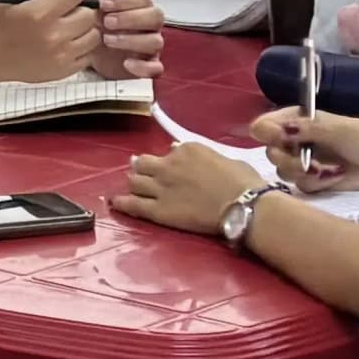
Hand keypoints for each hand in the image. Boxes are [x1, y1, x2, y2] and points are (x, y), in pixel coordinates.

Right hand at [0, 0, 100, 81]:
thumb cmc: (2, 24)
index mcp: (40, 13)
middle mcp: (54, 35)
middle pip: (88, 14)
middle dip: (78, 10)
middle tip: (64, 14)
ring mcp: (61, 56)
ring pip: (93, 35)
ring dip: (83, 30)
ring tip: (67, 29)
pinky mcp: (64, 71)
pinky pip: (89, 55)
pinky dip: (82, 48)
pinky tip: (66, 44)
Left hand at [90, 0, 165, 79]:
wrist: (92, 54)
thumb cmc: (97, 29)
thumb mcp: (94, 14)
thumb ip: (94, 4)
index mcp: (141, 8)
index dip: (124, 0)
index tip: (103, 4)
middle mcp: (150, 26)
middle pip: (155, 16)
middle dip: (130, 18)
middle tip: (107, 21)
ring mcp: (151, 46)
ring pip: (156, 41)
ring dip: (131, 40)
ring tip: (107, 40)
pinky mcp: (148, 66)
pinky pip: (156, 68)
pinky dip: (143, 66)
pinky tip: (126, 63)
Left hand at [117, 138, 262, 233]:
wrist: (244, 205)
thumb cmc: (244, 182)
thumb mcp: (225, 159)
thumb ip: (203, 157)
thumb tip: (190, 157)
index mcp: (186, 149)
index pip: (168, 152)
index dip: (168, 161)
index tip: (171, 167)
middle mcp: (168, 164)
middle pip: (143, 163)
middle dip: (141, 168)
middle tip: (142, 173)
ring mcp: (160, 187)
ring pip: (134, 181)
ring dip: (133, 183)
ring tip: (133, 188)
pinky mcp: (158, 210)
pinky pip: (133, 204)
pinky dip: (122, 202)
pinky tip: (115, 202)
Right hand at [261, 108, 358, 192]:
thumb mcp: (334, 128)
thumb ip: (302, 129)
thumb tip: (270, 129)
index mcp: (297, 121)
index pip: (265, 126)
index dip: (267, 133)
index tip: (281, 139)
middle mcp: (296, 141)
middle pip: (270, 153)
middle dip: (288, 160)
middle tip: (308, 162)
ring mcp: (304, 162)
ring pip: (283, 172)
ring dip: (304, 173)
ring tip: (327, 171)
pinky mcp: (315, 182)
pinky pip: (300, 187)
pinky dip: (316, 184)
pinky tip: (334, 178)